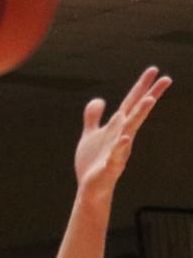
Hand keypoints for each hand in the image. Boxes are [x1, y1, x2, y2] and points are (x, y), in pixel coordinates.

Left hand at [75, 66, 170, 200]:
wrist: (90, 188)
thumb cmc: (93, 162)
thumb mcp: (90, 135)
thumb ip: (93, 117)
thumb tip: (99, 99)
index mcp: (116, 127)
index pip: (131, 103)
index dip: (141, 86)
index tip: (154, 69)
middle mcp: (122, 135)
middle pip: (137, 112)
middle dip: (150, 95)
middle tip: (167, 78)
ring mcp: (118, 150)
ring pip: (130, 130)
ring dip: (139, 115)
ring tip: (149, 100)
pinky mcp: (110, 166)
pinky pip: (116, 155)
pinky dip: (119, 147)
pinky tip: (124, 138)